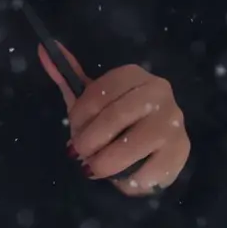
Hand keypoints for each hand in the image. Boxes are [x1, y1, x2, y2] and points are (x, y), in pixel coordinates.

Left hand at [39, 45, 189, 195]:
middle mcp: (158, 91)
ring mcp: (173, 121)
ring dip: (107, 161)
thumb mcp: (92, 99)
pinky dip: (131, 178)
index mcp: (133, 75)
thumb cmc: (115, 121)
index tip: (72, 129)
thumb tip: (43, 49)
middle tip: (78, 153)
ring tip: (94, 168)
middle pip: (116, 116)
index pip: (100, 90)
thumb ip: (67, 75)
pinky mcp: (183, 150)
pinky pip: (153, 168)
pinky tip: (121, 178)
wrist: (154, 147)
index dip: (80, 114)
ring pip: (134, 143)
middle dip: (91, 139)